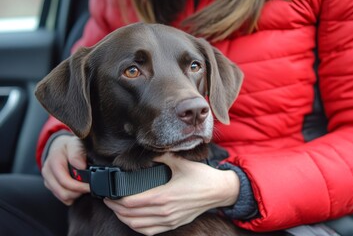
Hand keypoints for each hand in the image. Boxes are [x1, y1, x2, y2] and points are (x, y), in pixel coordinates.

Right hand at [41, 135, 89, 204]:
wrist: (61, 147)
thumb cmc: (70, 146)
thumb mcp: (75, 143)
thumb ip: (77, 153)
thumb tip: (80, 166)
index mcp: (54, 161)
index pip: (65, 181)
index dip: (79, 186)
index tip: (91, 186)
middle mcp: (48, 172)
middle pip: (63, 192)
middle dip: (78, 192)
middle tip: (90, 187)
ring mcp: (48, 180)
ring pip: (62, 197)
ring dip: (75, 195)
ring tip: (84, 187)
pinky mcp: (50, 185)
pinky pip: (61, 197)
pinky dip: (72, 196)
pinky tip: (78, 188)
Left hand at [104, 153, 239, 234]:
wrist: (218, 191)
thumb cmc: (201, 176)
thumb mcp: (180, 162)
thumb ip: (161, 155)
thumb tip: (147, 151)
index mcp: (164, 196)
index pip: (131, 202)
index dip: (116, 199)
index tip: (108, 193)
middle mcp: (164, 212)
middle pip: (131, 215)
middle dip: (115, 208)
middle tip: (108, 200)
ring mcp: (169, 220)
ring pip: (138, 225)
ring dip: (124, 219)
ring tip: (117, 209)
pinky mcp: (173, 224)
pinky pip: (150, 231)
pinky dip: (137, 227)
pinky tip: (133, 220)